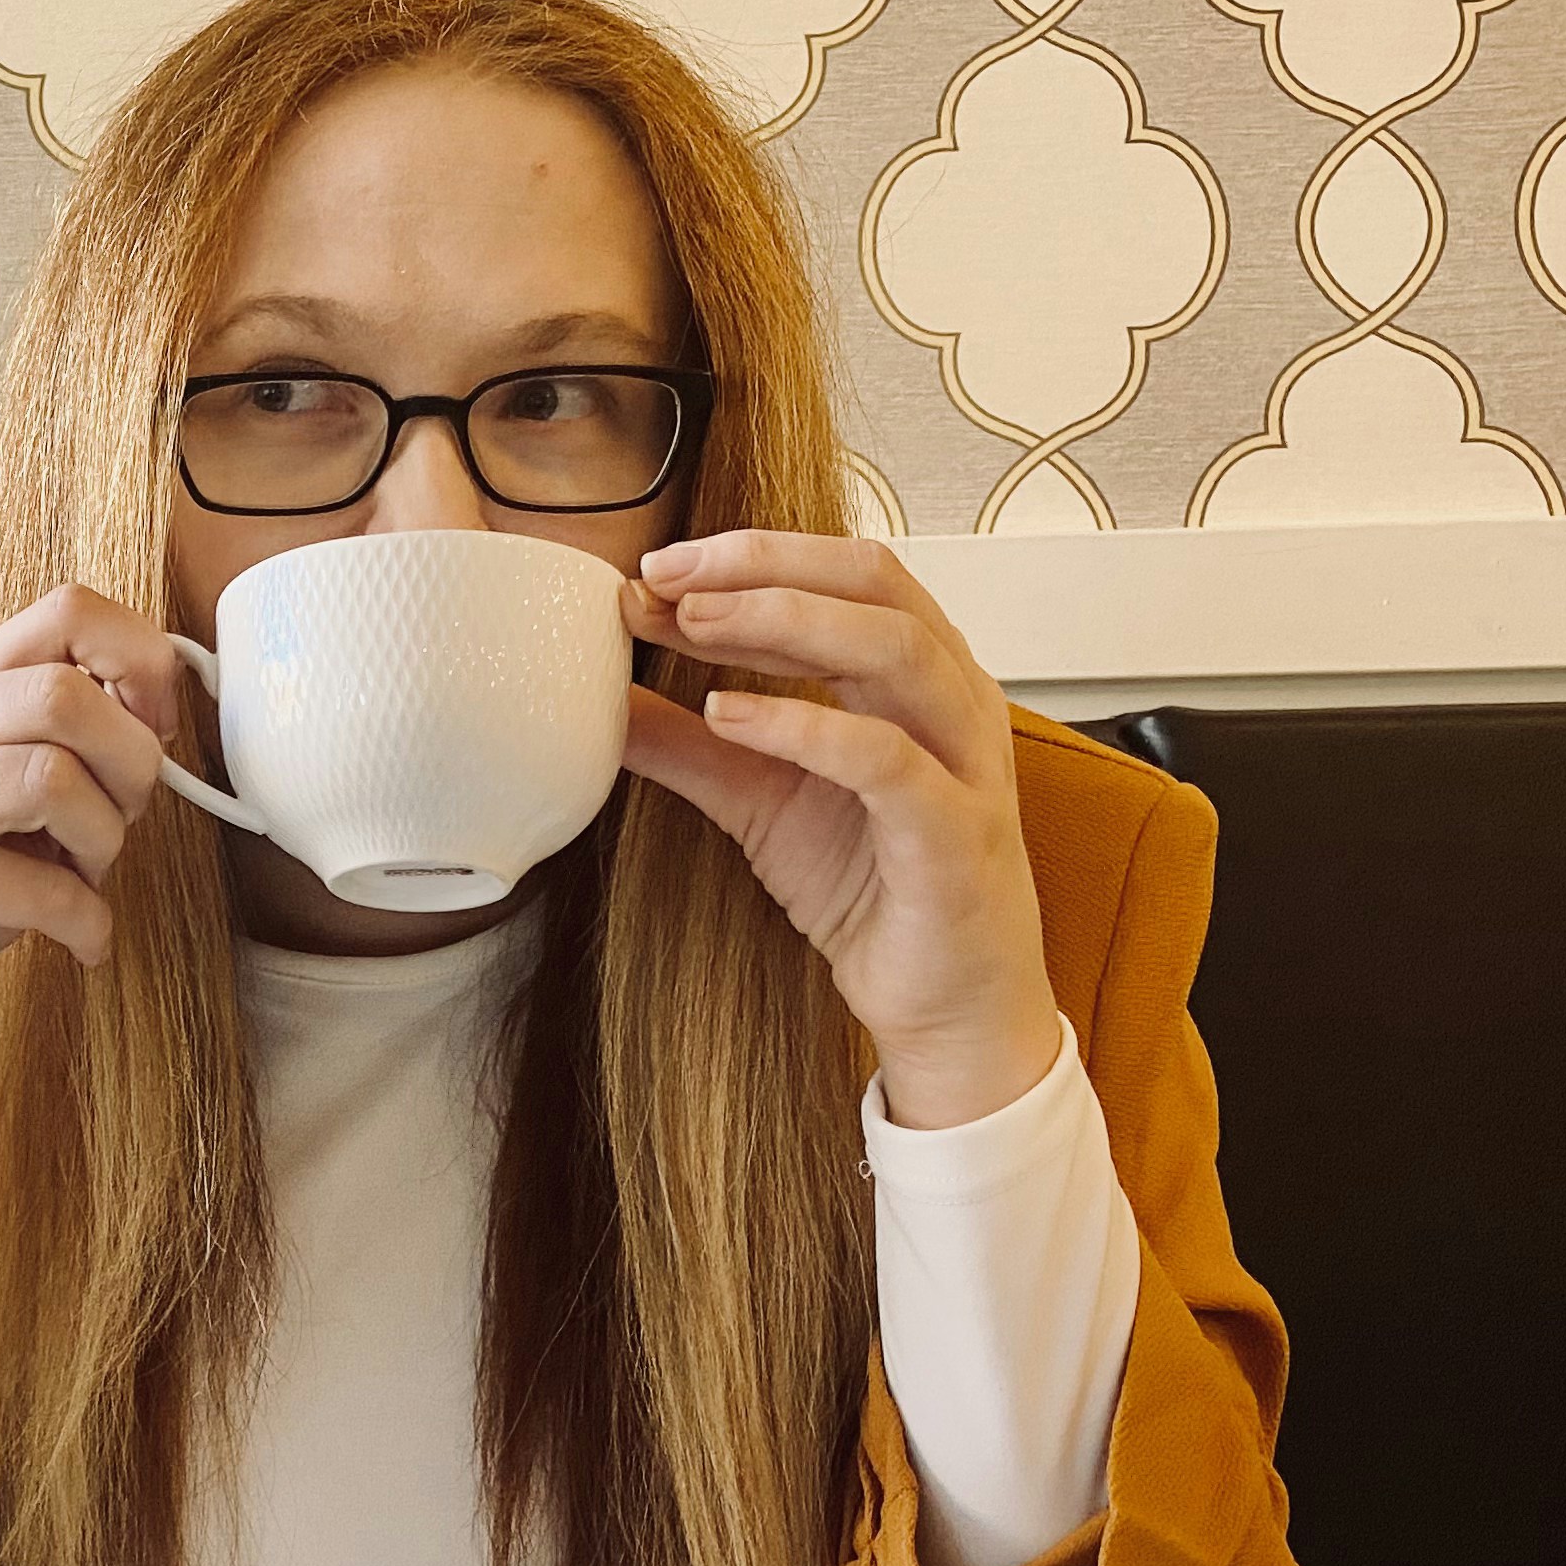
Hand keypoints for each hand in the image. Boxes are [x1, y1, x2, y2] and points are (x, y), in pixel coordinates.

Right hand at [0, 586, 183, 1092]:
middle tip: (123, 817)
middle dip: (130, 763)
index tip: (156, 727)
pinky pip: (38, 885)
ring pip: (51, 776)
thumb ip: (64, 746)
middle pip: (62, 693)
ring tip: (87, 878)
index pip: (64, 612)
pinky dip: (85, 921)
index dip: (139, 661)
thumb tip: (162, 716)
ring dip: (103, 840)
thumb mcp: (3, 802)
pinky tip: (81, 939)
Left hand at [618, 532, 1061, 1130]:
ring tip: (692, 625)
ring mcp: (964, 765)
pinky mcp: (953, 836)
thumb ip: (689, 744)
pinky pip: (886, 760)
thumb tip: (601, 696)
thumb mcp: (759, 801)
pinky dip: (804, 727)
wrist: (946, 1009)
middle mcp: (952, 701)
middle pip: (875, 584)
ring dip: (784, 624)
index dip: (754, 557)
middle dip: (766, 566)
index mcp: (916, 677)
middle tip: (668, 575)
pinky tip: (728, 715)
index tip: (659, 569)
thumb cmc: (874, 890)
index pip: (846, 574)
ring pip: (893, 650)